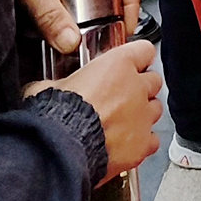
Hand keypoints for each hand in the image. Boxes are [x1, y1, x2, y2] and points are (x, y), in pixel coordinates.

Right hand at [48, 40, 163, 179]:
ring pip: (156, 109)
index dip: (138, 57)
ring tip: (125, 122)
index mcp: (117, 65)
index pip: (144, 50)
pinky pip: (152, 140)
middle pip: (153, 80)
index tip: (132, 64)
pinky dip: (143, 142)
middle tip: (124, 96)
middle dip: (141, 88)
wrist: (62, 150)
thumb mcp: (47, 87)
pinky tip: (128, 145)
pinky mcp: (142, 145)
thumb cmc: (56, 117)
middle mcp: (135, 88)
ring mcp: (142, 117)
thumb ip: (56, 82)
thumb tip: (44, 87)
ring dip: (143, 114)